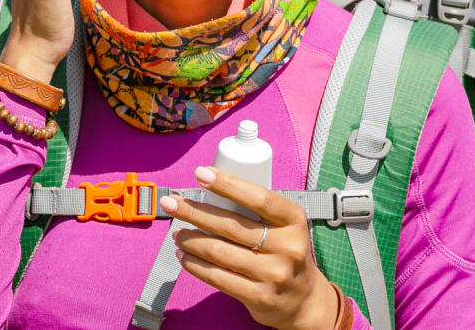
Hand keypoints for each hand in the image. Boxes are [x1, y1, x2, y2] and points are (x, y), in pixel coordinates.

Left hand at [159, 166, 339, 329]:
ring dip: (190, 239)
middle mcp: (287, 247)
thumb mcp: (284, 226)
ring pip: (218, 252)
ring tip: (176, 232)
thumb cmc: (285, 252)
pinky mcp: (259, 297)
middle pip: (229, 225)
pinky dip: (194, 264)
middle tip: (171, 203)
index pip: (259, 198)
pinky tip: (183, 255)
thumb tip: (207, 192)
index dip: (227, 184)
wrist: (304, 300)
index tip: (201, 174)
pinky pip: (217, 277)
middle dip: (193, 211)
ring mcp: (273, 274)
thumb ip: (255, 212)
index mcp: (293, 221)